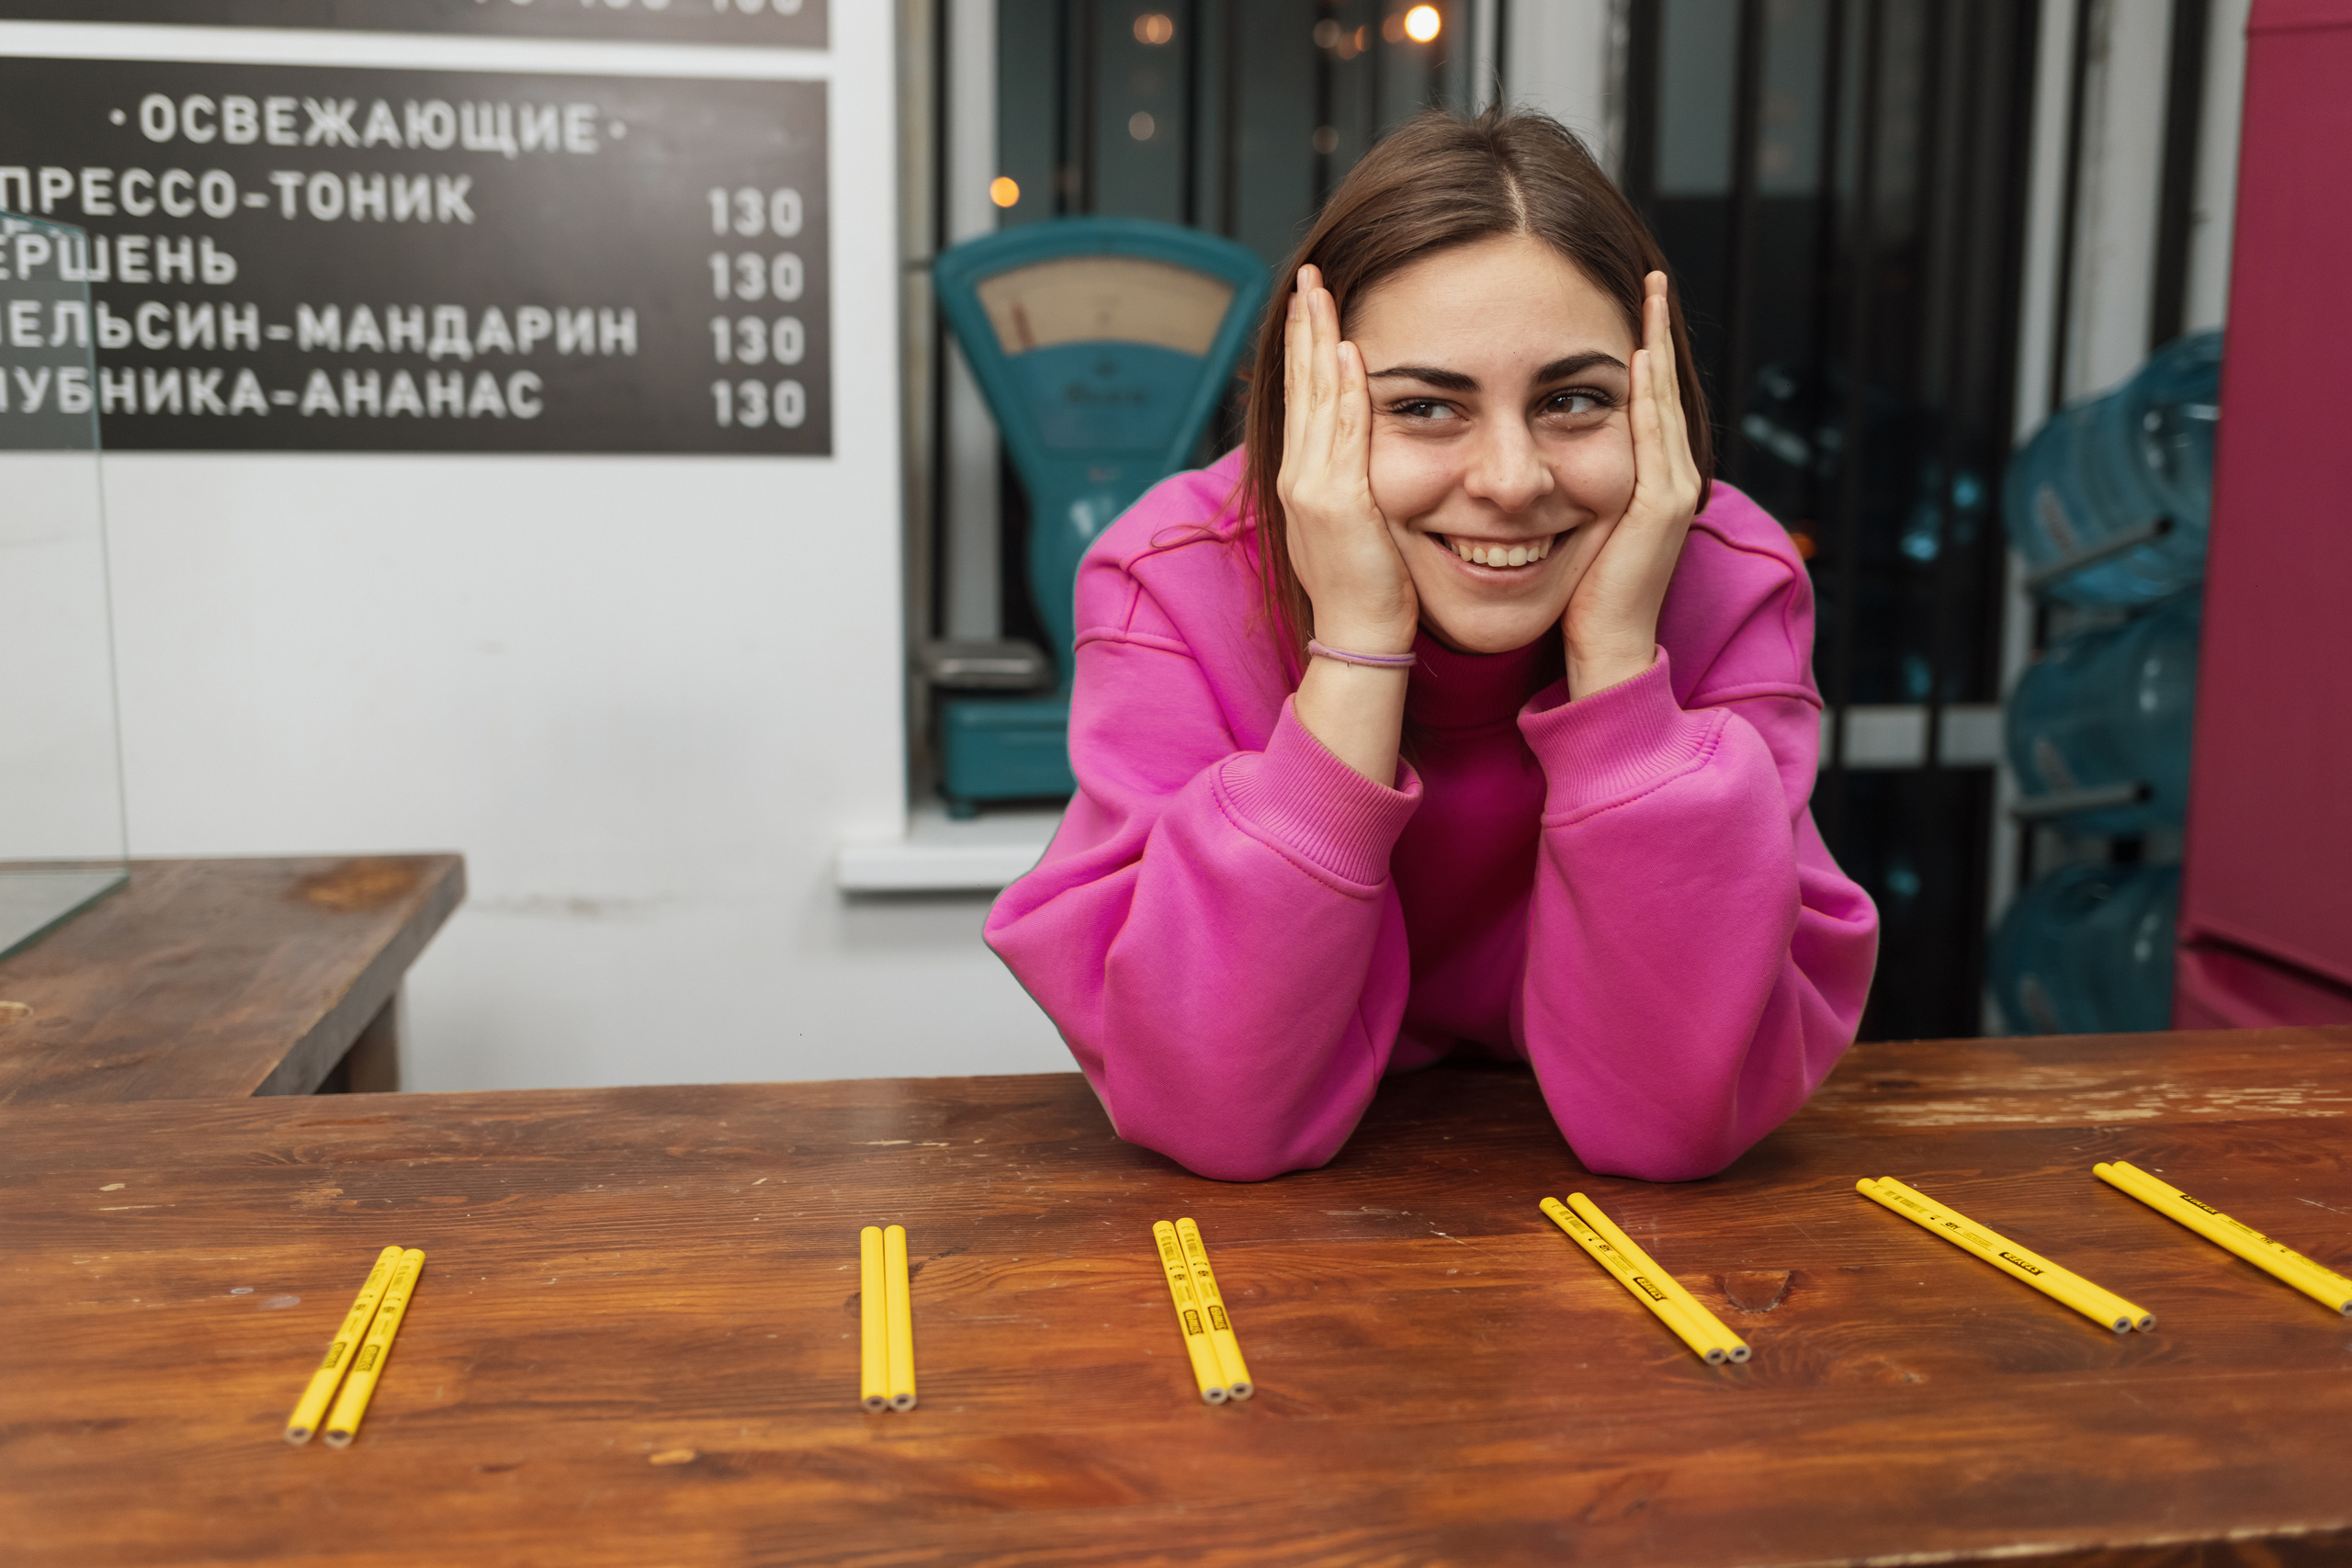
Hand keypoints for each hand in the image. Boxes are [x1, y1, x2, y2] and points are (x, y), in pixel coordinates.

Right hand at [1276, 265, 1417, 653]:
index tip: (1310, 305)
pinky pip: (1344, 431)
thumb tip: (1361, 467)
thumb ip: (1350, 491)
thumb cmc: (1367, 593)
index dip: (1303, 348)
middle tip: (1309, 275)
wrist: (1359, 639)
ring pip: (1317, 397)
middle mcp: (1298, 476)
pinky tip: (1350, 350)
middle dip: (1303, 327)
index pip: (1303, 398)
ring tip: (1320, 293)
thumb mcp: (1352, 530)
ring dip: (1318, 341)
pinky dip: (1346, 388)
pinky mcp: (1337, 502)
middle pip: (1301, 385)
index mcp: (1302, 480)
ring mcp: (1312, 487)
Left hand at [1562, 271, 1702, 698]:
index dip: (1634, 354)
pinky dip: (1650, 393)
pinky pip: (1656, 434)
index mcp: (1639, 482)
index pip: (1640, 401)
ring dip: (1656, 343)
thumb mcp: (1565, 530)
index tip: (1619, 305)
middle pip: (1659, 388)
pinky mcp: (1660, 507)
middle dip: (1653, 330)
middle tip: (1646, 277)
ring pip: (1663, 400)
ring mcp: (1670, 491)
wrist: (1603, 653)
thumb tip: (1515, 470)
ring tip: (1648, 292)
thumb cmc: (1573, 601)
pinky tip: (1638, 354)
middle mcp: (1665, 479)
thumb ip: (1555, 493)